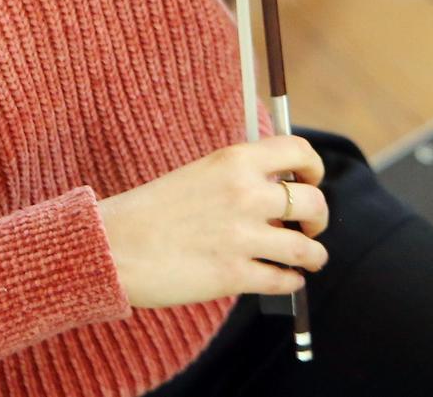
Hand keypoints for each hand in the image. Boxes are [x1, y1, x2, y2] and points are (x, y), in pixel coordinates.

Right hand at [96, 135, 328, 309]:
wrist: (114, 247)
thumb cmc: (152, 211)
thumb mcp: (198, 174)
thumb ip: (239, 177)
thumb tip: (280, 191)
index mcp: (233, 161)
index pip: (299, 151)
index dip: (314, 167)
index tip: (311, 180)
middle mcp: (244, 194)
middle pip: (313, 202)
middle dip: (318, 218)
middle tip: (309, 226)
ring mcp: (242, 237)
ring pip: (308, 249)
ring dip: (314, 255)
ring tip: (309, 259)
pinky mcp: (234, 275)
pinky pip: (286, 280)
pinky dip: (291, 282)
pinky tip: (284, 279)